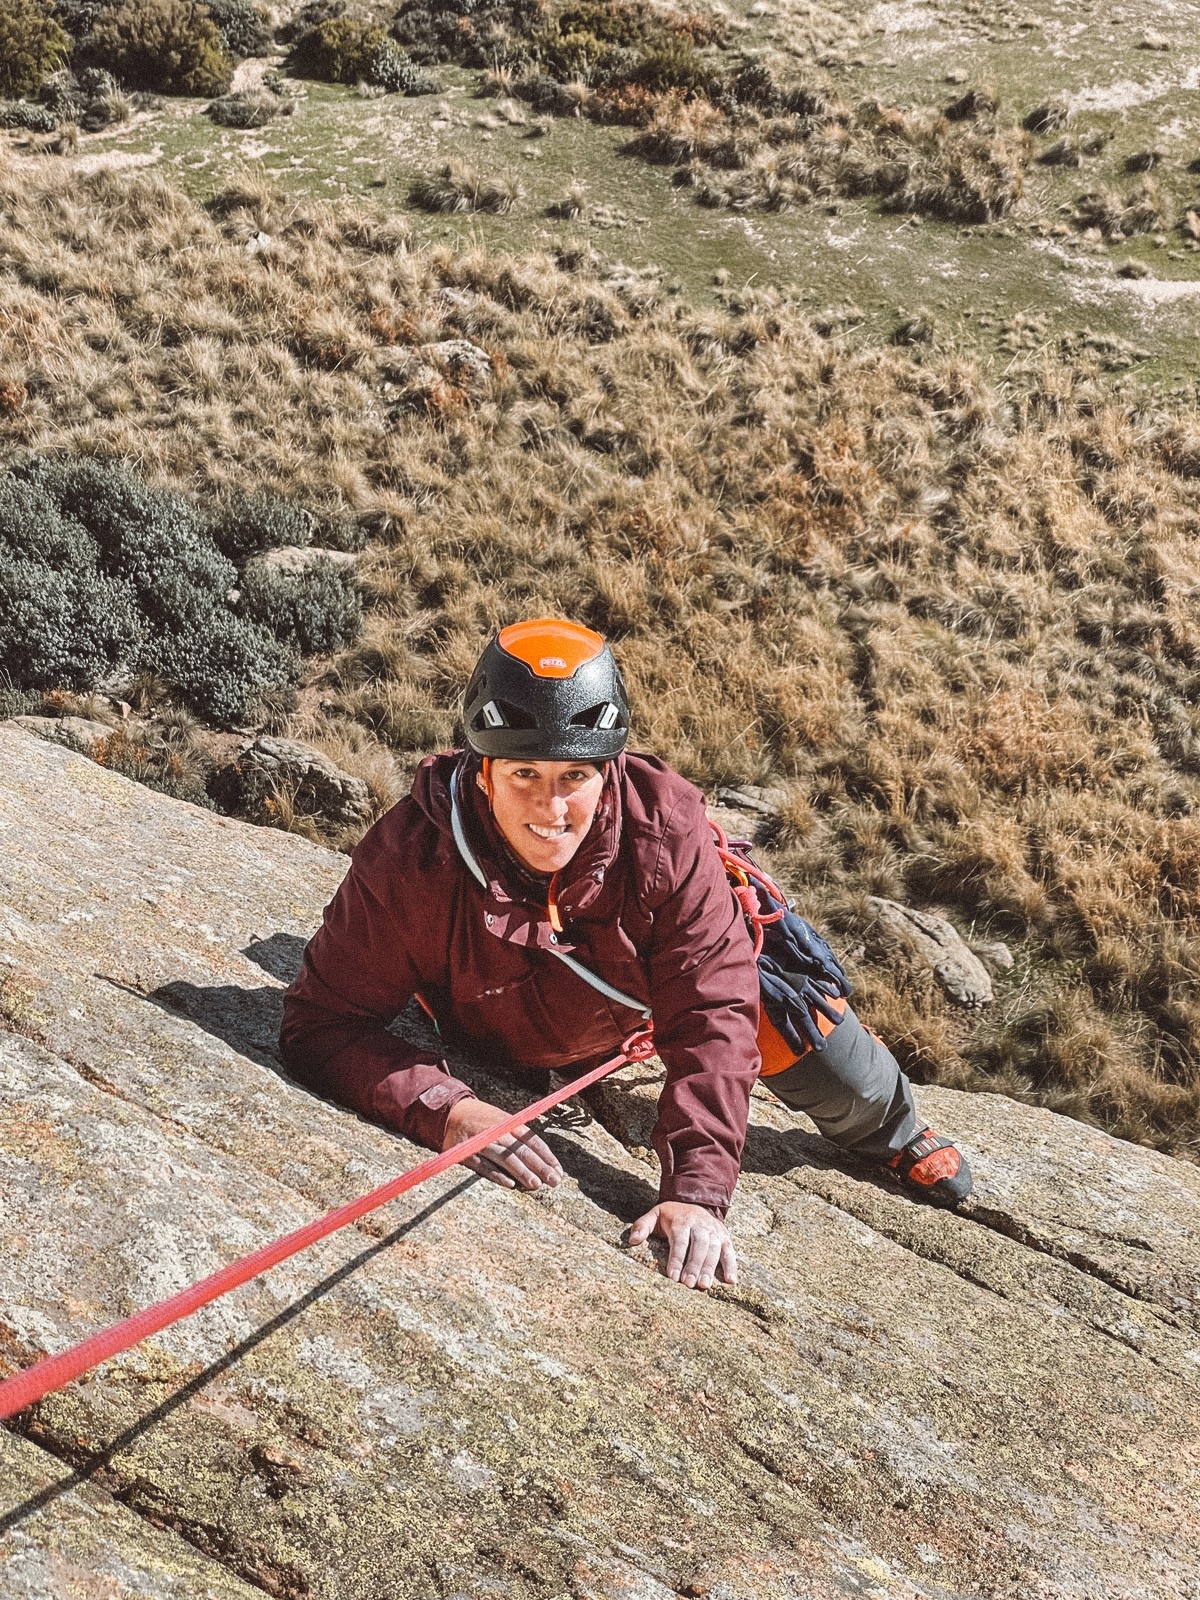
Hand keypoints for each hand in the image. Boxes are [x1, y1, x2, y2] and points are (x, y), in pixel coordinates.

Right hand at [442, 1098, 563, 1193]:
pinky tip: (510, 1184)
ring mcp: (482, 1142)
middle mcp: (497, 1131)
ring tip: (536, 1184)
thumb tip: (544, 1157)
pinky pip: (483, 1166)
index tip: (559, 1170)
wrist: (453, 1112)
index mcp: (509, 1123)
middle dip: (540, 1166)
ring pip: (505, 1158)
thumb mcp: (504, 1120)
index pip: (532, 1140)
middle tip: (554, 1181)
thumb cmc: (484, 1119)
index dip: (547, 1156)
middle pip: (522, 1150)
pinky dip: (496, 1175)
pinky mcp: (466, 1153)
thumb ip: (520, 1135)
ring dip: (521, 1171)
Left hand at [627, 1202, 736, 1290]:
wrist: (696, 1200)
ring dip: (710, 1268)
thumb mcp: (655, 1214)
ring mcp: (714, 1231)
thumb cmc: (671, 1215)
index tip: (673, 1276)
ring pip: (714, 1249)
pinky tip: (731, 1281)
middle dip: (694, 1265)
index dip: (677, 1258)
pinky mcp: (725, 1237)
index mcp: (682, 1220)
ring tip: (704, 1285)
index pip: (680, 1240)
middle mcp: (700, 1224)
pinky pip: (729, 1251)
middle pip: (699, 1246)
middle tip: (689, 1285)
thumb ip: (642, 1226)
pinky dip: (731, 1266)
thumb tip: (632, 1241)